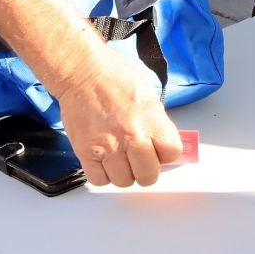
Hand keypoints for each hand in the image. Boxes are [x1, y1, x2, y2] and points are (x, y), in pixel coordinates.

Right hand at [51, 45, 182, 186]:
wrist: (83, 72)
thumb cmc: (114, 78)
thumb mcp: (148, 96)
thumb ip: (157, 123)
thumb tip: (164, 145)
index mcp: (151, 120)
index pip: (172, 153)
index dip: (166, 154)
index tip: (160, 151)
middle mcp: (131, 136)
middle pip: (148, 175)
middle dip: (146, 170)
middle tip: (141, 160)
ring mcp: (107, 146)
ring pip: (124, 181)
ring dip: (124, 173)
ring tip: (120, 159)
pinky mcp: (85, 152)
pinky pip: (99, 180)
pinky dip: (103, 175)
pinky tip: (104, 161)